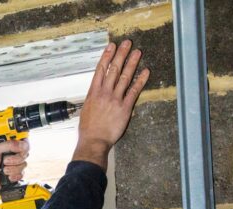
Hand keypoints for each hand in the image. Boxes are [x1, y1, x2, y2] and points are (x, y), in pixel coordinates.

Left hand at [0, 139, 28, 208]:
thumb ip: (8, 145)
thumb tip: (21, 145)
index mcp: (8, 144)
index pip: (23, 140)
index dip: (23, 144)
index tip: (19, 149)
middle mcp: (13, 153)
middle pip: (25, 153)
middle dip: (15, 159)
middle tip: (5, 161)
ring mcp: (15, 163)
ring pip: (24, 164)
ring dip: (12, 168)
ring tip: (3, 169)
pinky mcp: (16, 172)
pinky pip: (22, 173)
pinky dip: (14, 175)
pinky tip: (6, 176)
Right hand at [73, 40, 149, 168]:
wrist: (93, 141)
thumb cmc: (88, 129)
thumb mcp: (86, 110)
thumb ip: (94, 99)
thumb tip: (97, 92)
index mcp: (93, 93)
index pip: (100, 70)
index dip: (106, 57)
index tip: (111, 46)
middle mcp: (104, 93)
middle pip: (113, 70)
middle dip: (121, 55)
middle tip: (127, 43)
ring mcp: (115, 99)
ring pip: (124, 77)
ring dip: (131, 63)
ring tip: (137, 52)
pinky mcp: (125, 107)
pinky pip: (134, 91)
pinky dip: (140, 81)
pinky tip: (145, 72)